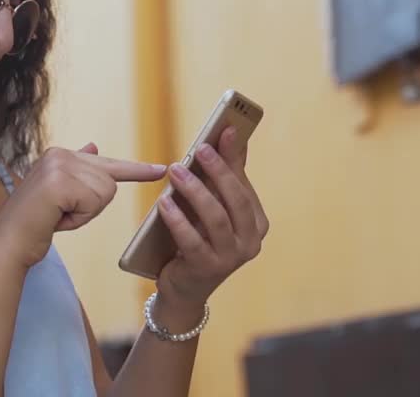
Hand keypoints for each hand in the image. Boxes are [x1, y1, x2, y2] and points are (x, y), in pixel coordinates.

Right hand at [0, 144, 165, 269]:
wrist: (8, 243)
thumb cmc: (35, 223)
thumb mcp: (60, 193)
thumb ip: (79, 172)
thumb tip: (94, 146)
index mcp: (60, 154)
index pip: (107, 163)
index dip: (137, 170)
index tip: (161, 169)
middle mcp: (60, 154)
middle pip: (109, 182)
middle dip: (91, 205)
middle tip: (60, 213)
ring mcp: (59, 165)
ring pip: (105, 193)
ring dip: (85, 213)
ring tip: (57, 215)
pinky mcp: (60, 182)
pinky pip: (94, 202)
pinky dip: (79, 218)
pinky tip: (55, 217)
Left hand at [155, 127, 268, 307]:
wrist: (184, 288)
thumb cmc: (199, 240)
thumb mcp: (214, 209)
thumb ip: (225, 177)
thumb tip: (231, 135)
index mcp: (256, 223)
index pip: (244, 185)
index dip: (234, 157)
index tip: (225, 130)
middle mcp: (250, 242)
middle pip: (236, 200)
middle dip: (218, 171)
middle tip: (199, 148)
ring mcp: (231, 258)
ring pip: (216, 219)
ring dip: (195, 192)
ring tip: (176, 171)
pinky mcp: (207, 270)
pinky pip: (192, 241)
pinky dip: (178, 219)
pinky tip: (164, 202)